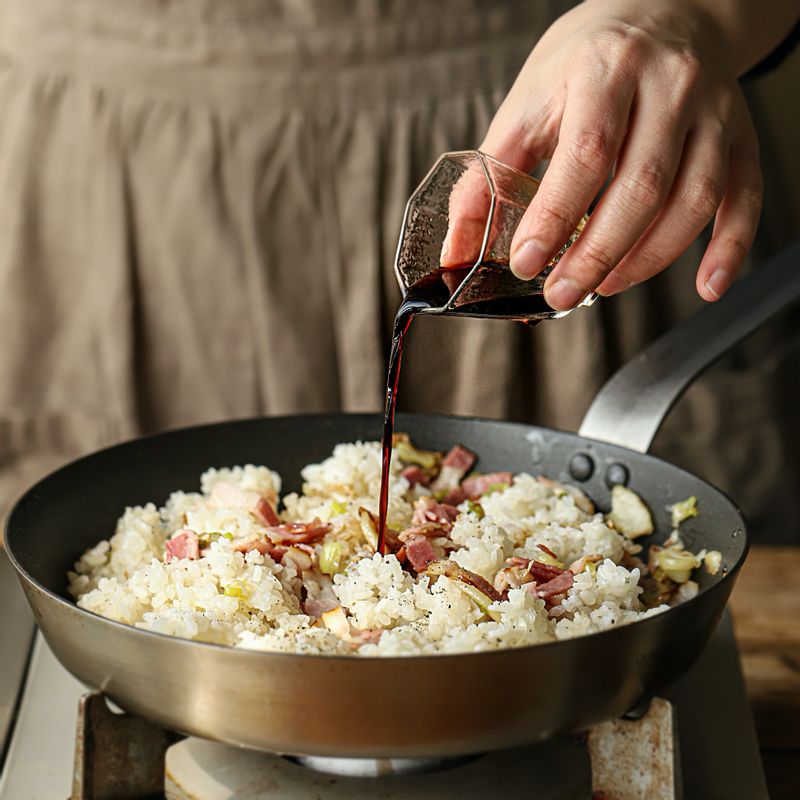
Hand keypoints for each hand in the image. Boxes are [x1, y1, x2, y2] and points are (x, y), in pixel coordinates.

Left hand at [480, 0, 762, 309]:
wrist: (662, 11)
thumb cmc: (585, 64)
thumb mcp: (527, 103)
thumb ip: (489, 177)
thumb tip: (458, 252)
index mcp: (605, 70)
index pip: (585, 154)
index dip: (555, 216)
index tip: (527, 262)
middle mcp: (669, 85)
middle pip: (642, 185)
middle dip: (598, 252)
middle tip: (563, 292)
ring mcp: (714, 111)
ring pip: (694, 198)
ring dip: (649, 258)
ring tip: (604, 286)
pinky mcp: (740, 136)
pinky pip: (745, 197)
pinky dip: (729, 248)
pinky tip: (706, 286)